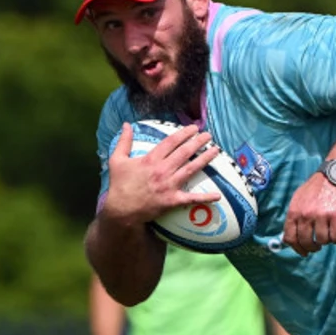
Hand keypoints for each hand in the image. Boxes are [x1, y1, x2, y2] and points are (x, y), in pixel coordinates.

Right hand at [99, 123, 220, 225]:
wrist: (122, 210)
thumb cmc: (120, 185)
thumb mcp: (117, 160)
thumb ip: (124, 141)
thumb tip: (126, 124)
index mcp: (151, 159)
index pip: (171, 142)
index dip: (184, 133)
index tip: (194, 128)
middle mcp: (162, 170)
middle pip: (184, 152)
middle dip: (198, 142)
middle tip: (208, 135)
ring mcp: (169, 185)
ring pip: (191, 169)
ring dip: (205, 159)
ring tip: (215, 150)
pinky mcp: (173, 200)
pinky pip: (191, 198)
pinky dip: (205, 197)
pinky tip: (217, 195)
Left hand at [283, 172, 335, 253]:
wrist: (335, 174)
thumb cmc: (317, 188)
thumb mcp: (299, 199)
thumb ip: (294, 217)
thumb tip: (289, 238)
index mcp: (294, 211)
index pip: (290, 238)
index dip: (296, 248)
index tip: (303, 252)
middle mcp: (306, 214)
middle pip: (306, 242)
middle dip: (312, 247)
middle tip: (317, 246)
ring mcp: (321, 216)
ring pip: (322, 241)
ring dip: (326, 241)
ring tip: (328, 234)